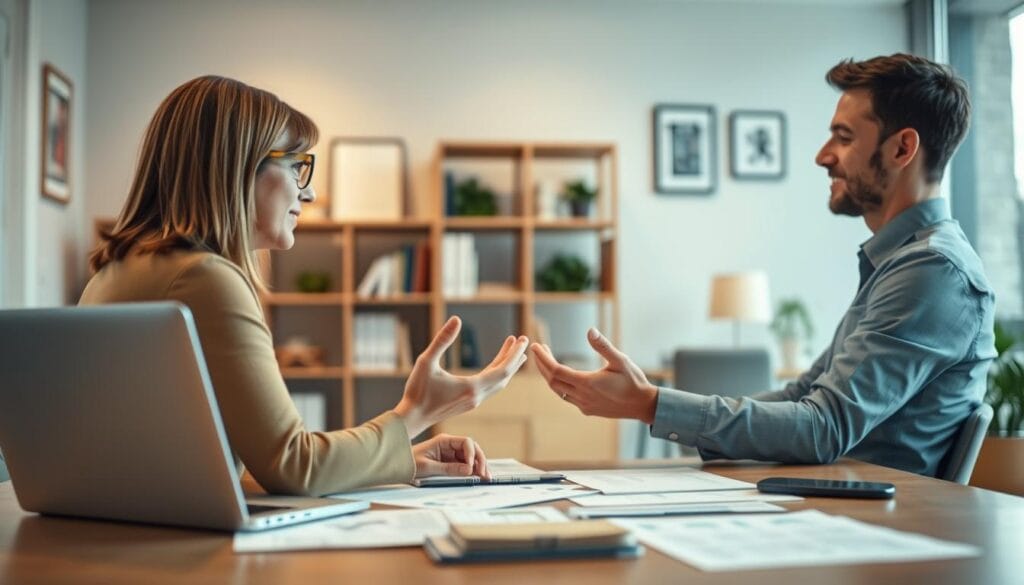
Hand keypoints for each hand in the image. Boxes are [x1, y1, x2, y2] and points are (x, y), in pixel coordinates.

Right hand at [394, 316, 528, 436]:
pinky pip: (489, 387)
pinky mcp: (468, 403)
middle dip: (515, 357)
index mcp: (471, 387)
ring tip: (513, 350)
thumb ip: (442, 340)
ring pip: (498, 383)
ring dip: (506, 366)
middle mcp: (477, 397)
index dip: (514, 354)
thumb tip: (456, 319)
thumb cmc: (417, 390)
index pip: (502, 370)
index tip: (523, 340)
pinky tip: (495, 365)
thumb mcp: (426, 361)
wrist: (412, 418)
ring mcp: (473, 402)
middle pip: (504, 376)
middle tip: (523, 340)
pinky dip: (497, 374)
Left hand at [412, 434, 488, 478]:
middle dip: (480, 460)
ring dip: (479, 466)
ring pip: (471, 457)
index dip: (472, 454)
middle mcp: (450, 445)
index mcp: (444, 441)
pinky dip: (473, 471)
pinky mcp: (450, 463)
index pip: (466, 442)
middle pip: (472, 449)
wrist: (398, 466)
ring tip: (486, 477)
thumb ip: (448, 469)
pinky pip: (465, 465)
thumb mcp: (428, 467)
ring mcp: (451, 454)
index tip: (471, 468)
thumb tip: (468, 470)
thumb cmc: (409, 463)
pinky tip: (478, 477)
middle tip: (485, 474)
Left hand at [530, 328, 657, 423]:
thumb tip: (590, 330)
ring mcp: (584, 405)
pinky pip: (567, 397)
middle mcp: (582, 396)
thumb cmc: (634, 381)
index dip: (543, 358)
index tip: (535, 346)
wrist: (643, 405)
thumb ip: (603, 346)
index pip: (556, 370)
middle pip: (552, 381)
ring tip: (548, 360)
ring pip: (558, 391)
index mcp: (587, 383)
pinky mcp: (588, 409)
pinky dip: (559, 385)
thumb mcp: (620, 360)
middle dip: (542, 365)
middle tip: (539, 350)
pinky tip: (563, 376)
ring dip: (550, 376)